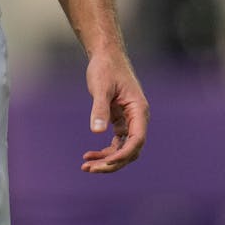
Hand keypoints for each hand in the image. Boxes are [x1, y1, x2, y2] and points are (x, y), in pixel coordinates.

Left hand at [80, 50, 148, 172]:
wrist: (106, 56)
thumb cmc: (105, 68)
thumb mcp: (101, 88)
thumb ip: (99, 109)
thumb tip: (96, 131)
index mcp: (139, 111)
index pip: (137, 140)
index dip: (124, 154)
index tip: (107, 162)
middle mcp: (137, 119)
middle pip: (130, 150)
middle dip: (112, 162)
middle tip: (89, 169)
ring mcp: (129, 121)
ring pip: (123, 149)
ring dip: (107, 159)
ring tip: (86, 166)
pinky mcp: (120, 120)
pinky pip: (116, 142)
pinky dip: (104, 150)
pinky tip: (89, 156)